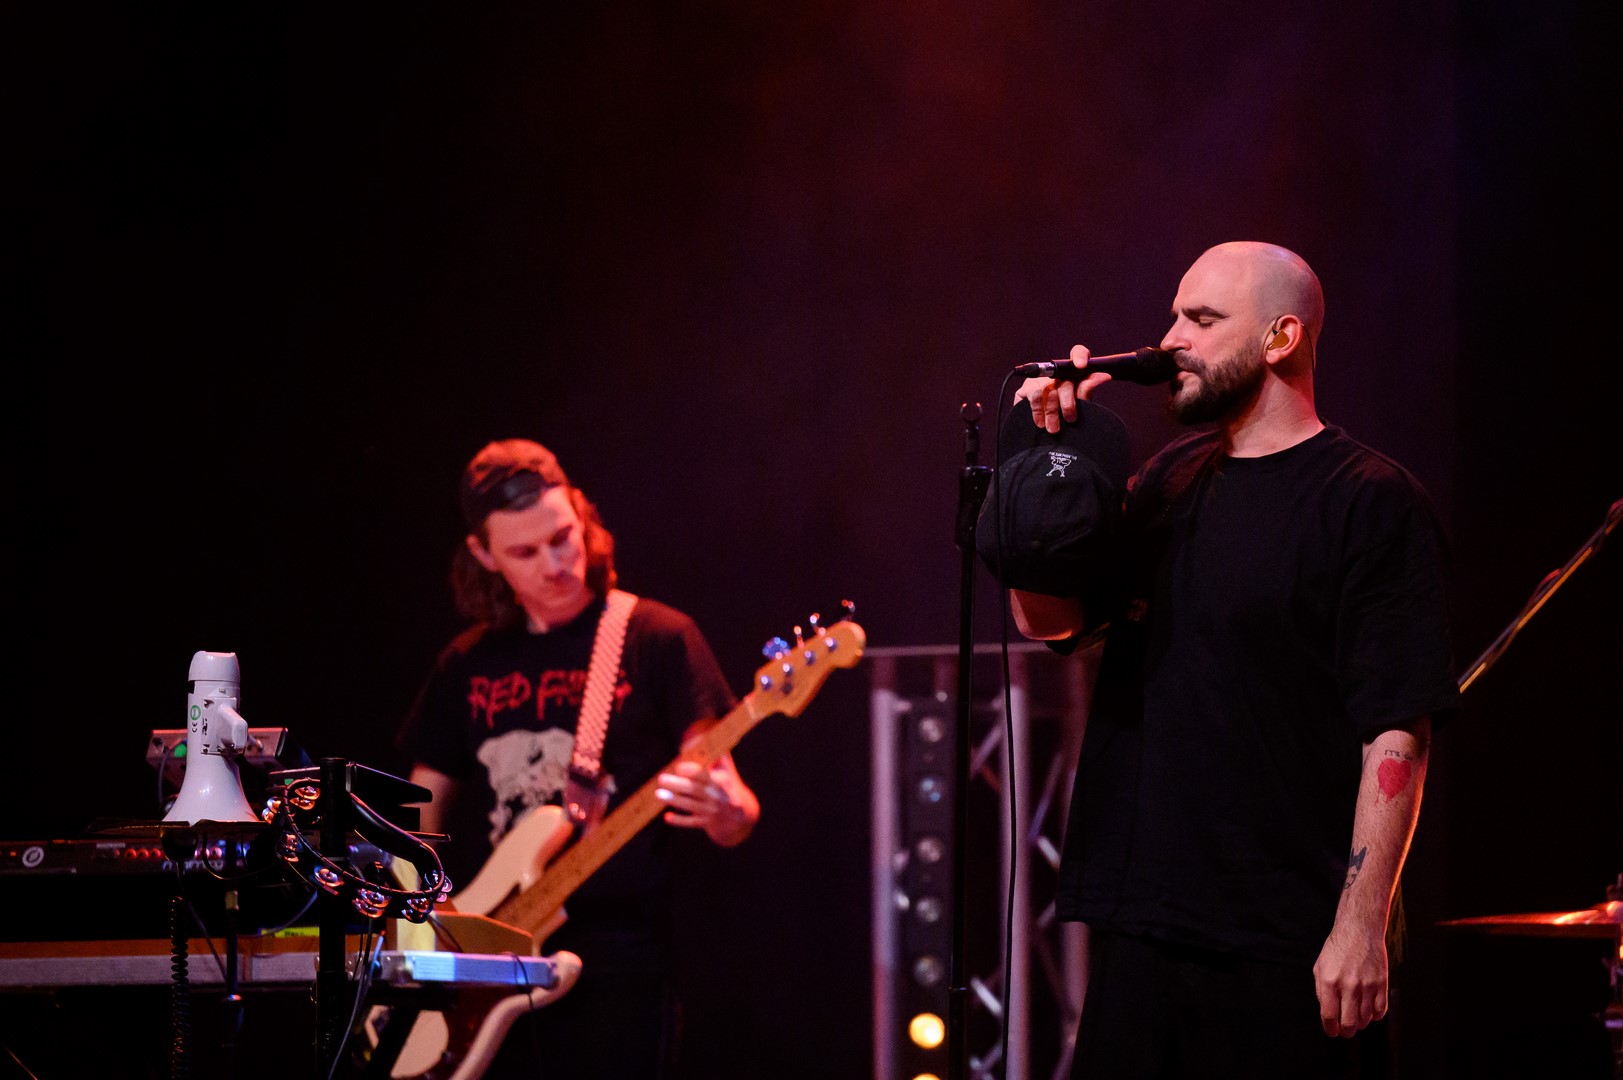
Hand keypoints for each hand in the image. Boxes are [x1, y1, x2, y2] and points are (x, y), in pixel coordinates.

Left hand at [655, 759, 756, 846]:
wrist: (742, 814)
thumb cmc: (728, 785)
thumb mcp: (727, 769)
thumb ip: (717, 755)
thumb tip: (704, 735)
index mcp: (722, 781)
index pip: (706, 775)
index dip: (692, 771)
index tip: (679, 766)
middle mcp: (717, 796)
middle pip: (696, 790)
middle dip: (678, 785)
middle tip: (661, 778)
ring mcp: (713, 811)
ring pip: (692, 806)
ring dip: (675, 800)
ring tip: (658, 794)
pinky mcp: (708, 823)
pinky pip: (692, 823)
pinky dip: (679, 821)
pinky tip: (667, 817)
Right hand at [1012, 345, 1112, 432]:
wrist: (1050, 435)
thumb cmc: (1068, 417)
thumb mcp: (1081, 405)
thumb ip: (1087, 389)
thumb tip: (1104, 375)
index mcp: (1073, 372)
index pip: (1079, 353)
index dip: (1079, 356)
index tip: (1081, 366)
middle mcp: (1055, 374)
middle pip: (1063, 379)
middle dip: (1067, 402)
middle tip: (1070, 419)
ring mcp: (1038, 381)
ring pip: (1047, 390)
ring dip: (1052, 411)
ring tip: (1054, 428)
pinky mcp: (1024, 390)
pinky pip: (1033, 396)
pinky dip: (1038, 411)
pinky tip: (1040, 422)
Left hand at [1312, 918, 1388, 1037]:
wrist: (1359, 931)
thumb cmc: (1338, 949)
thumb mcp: (1319, 967)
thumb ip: (1321, 991)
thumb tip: (1327, 1013)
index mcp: (1329, 982)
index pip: (1329, 1017)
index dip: (1330, 1029)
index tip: (1332, 1031)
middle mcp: (1348, 986)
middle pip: (1349, 1024)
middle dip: (1346, 1031)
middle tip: (1345, 1029)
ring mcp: (1367, 986)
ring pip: (1365, 1020)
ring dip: (1360, 1023)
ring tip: (1356, 1016)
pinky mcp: (1381, 984)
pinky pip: (1380, 1012)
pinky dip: (1375, 1016)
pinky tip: (1369, 1010)